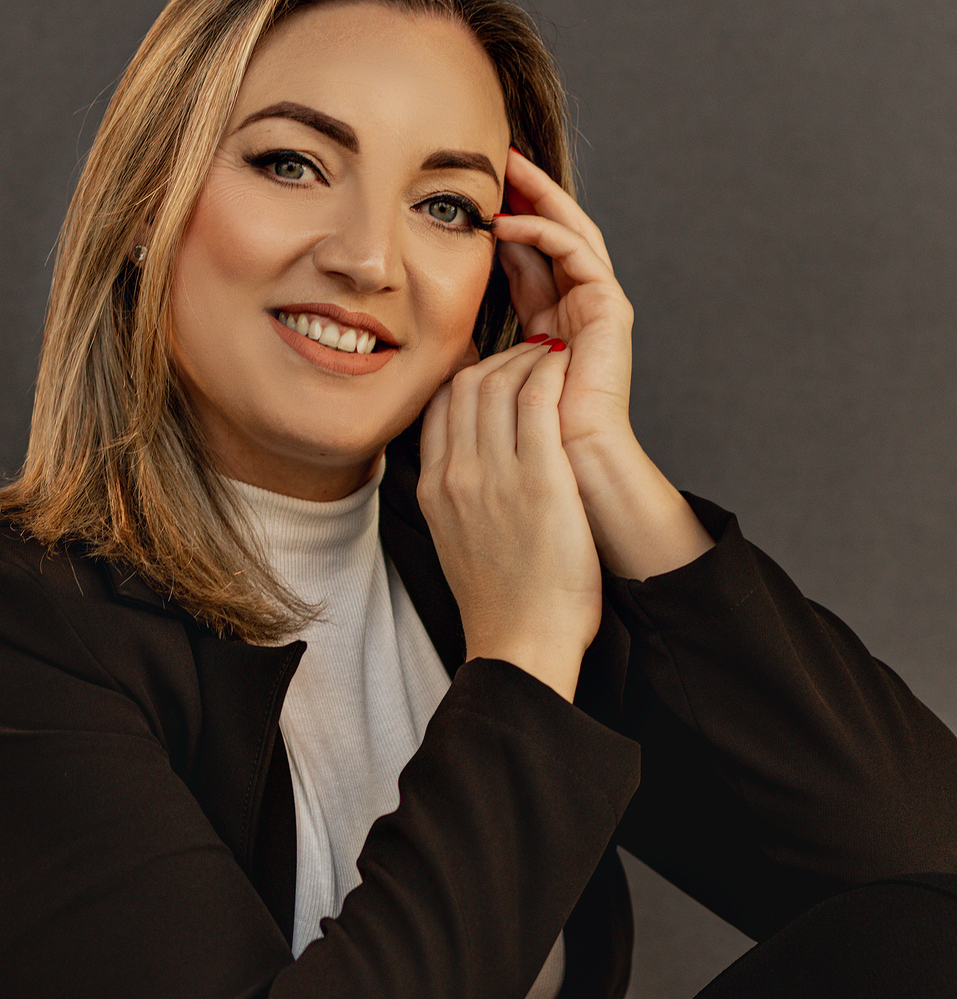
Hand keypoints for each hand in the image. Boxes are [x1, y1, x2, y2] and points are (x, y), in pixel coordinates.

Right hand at [418, 338, 602, 701]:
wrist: (520, 642)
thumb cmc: (500, 600)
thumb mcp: (454, 539)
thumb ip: (455, 494)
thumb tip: (469, 462)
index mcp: (436, 489)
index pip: (437, 406)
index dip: (464, 375)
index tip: (491, 369)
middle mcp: (458, 475)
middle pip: (465, 386)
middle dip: (498, 358)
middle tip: (528, 356)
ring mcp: (496, 476)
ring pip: (498, 383)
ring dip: (526, 359)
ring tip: (550, 358)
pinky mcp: (541, 480)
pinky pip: (538, 400)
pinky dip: (549, 373)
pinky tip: (564, 369)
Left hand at [492, 149, 634, 463]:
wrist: (563, 471)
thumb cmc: (519, 441)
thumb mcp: (482, 375)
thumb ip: (470, 341)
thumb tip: (425, 317)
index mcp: (549, 327)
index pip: (527, 259)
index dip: (502, 225)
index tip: (470, 195)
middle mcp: (576, 313)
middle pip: (553, 236)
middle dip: (528, 196)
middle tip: (500, 157)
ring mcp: (597, 310)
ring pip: (570, 233)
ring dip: (540, 198)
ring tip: (510, 168)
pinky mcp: (610, 312)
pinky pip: (578, 255)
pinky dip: (545, 233)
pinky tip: (510, 223)